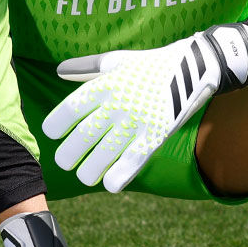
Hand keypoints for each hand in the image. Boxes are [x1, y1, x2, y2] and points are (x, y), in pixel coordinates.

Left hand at [42, 23, 247, 192]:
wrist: (195, 66)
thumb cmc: (150, 65)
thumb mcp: (118, 60)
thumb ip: (87, 67)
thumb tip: (59, 71)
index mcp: (106, 84)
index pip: (72, 108)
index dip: (57, 124)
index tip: (52, 134)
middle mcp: (119, 103)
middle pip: (85, 134)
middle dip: (69, 153)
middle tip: (63, 161)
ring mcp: (138, 120)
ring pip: (106, 152)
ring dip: (90, 169)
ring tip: (84, 177)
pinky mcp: (157, 134)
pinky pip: (135, 159)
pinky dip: (120, 174)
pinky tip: (110, 185)